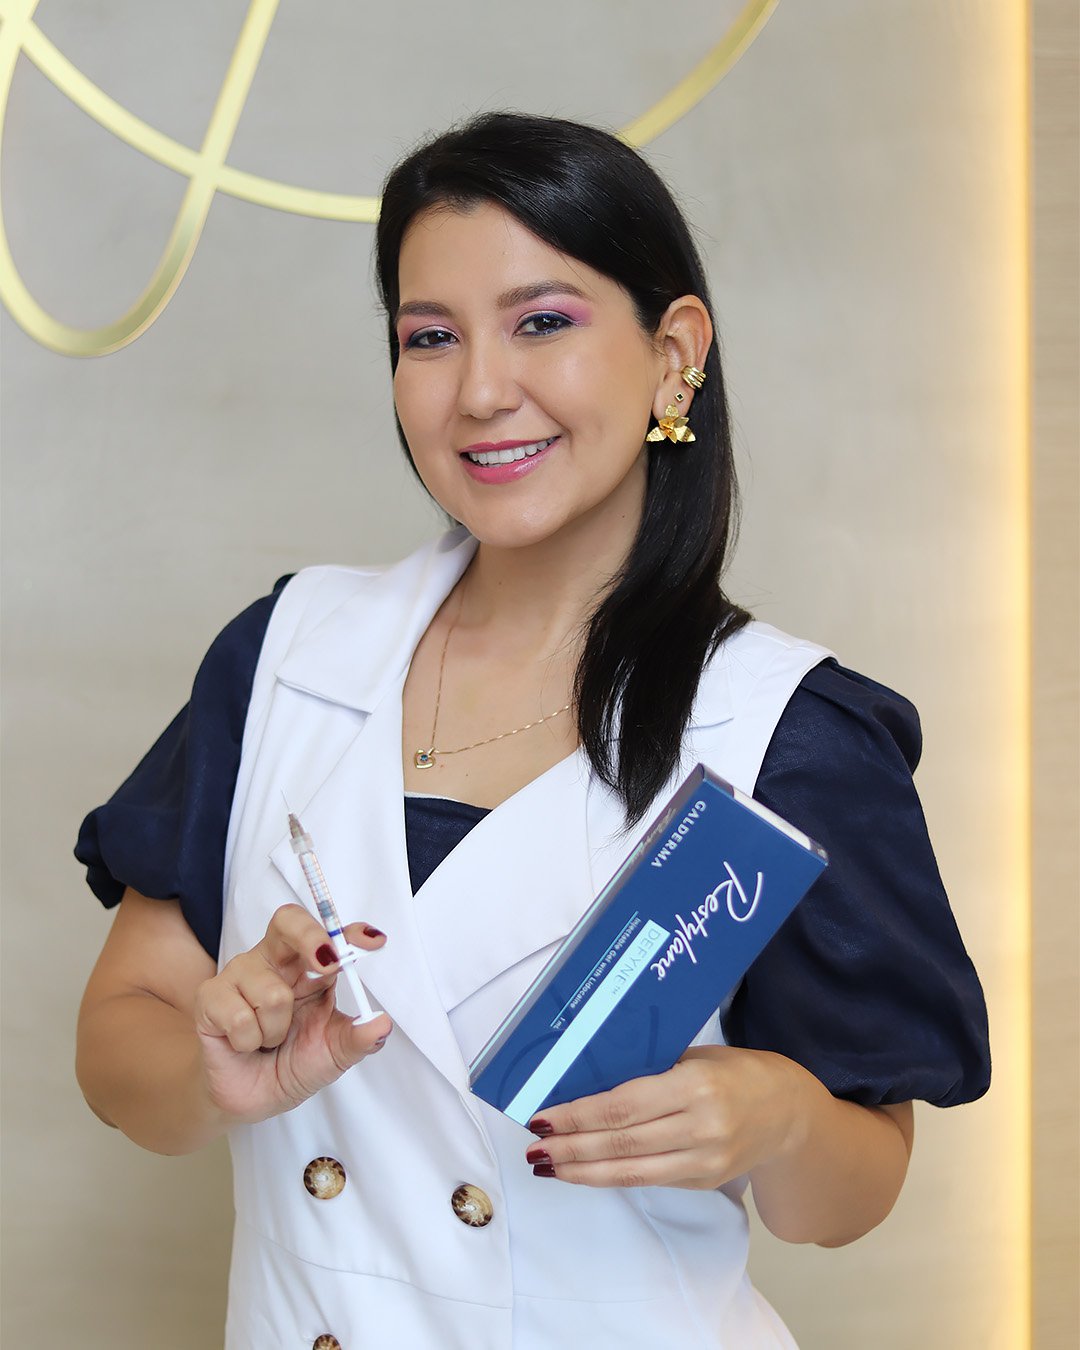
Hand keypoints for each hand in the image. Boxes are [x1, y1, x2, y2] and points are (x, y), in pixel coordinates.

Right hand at [193, 903, 391, 1126]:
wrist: (250, 1097)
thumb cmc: (293, 1063)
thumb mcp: (334, 1054)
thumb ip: (358, 1038)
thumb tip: (382, 1025)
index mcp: (308, 967)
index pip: (329, 936)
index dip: (348, 933)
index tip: (373, 941)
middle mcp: (275, 961)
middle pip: (288, 922)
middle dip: (311, 938)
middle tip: (327, 967)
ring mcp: (240, 974)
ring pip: (272, 992)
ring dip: (276, 1030)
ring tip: (268, 1040)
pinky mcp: (210, 996)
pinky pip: (240, 1016)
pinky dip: (249, 1041)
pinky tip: (244, 1044)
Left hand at [524, 1045, 804, 1189]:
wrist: (786, 1111)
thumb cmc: (733, 1071)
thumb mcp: (693, 1056)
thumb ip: (648, 1069)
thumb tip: (585, 1080)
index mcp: (695, 1085)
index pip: (624, 1105)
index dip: (579, 1115)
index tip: (544, 1117)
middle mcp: (701, 1127)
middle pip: (621, 1143)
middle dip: (571, 1148)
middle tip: (534, 1147)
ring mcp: (704, 1161)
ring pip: (630, 1172)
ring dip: (582, 1171)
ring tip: (547, 1166)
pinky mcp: (703, 1182)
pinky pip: (648, 1179)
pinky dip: (610, 1176)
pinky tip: (584, 1170)